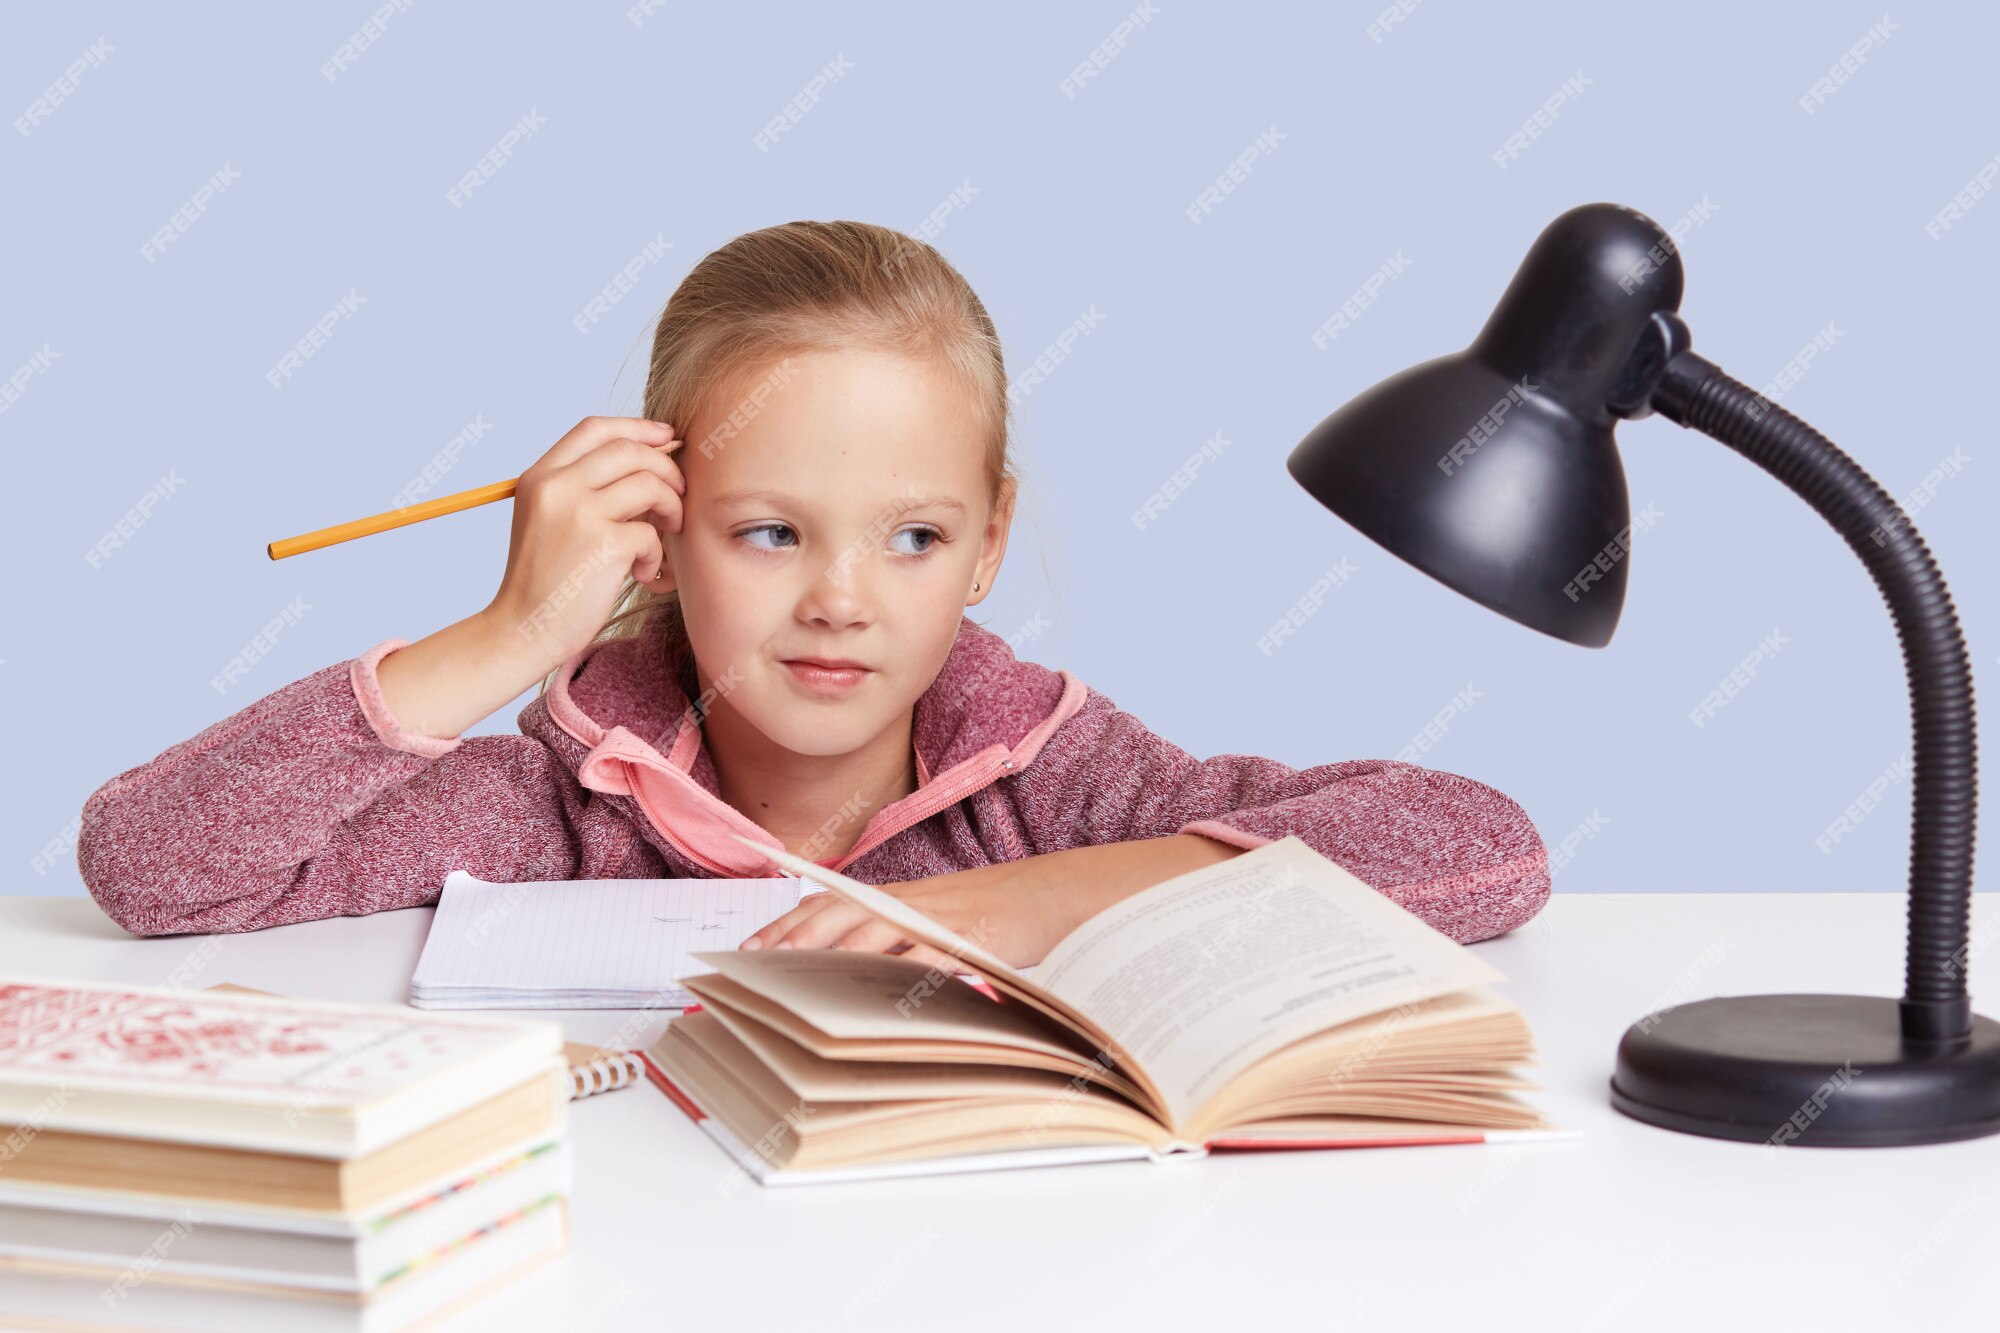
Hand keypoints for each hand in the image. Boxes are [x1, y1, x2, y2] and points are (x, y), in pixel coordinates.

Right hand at [483, 415, 685, 670]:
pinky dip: (655, 554)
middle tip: (678, 494)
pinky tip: (643, 572)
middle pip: (629, 450)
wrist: (524, 630)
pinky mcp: (603, 545)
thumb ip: (582, 488)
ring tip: (667, 532)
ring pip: (649, 484)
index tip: (668, 438)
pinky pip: (651, 533)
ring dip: (671, 507)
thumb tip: (648, 461)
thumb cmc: (545, 581)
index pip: (595, 429)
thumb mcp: (547, 520)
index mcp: (540, 476)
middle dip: (666, 468)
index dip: (638, 428)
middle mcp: (556, 487)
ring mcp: (579, 513)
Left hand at [742, 860, 1077, 971]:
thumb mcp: (932, 917)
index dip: (784, 922)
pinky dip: (903, 974)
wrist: (1047, 894)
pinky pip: (929, 958)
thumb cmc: (989, 913)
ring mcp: (937, 919)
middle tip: (758, 959)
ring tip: (802, 974)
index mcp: (894, 896)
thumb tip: (843, 968)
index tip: (748, 945)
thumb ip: (891, 937)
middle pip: (838, 911)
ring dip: (834, 952)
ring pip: (875, 931)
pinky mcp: (968, 939)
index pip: (827, 901)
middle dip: (794, 935)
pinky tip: (880, 996)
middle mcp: (907, 902)